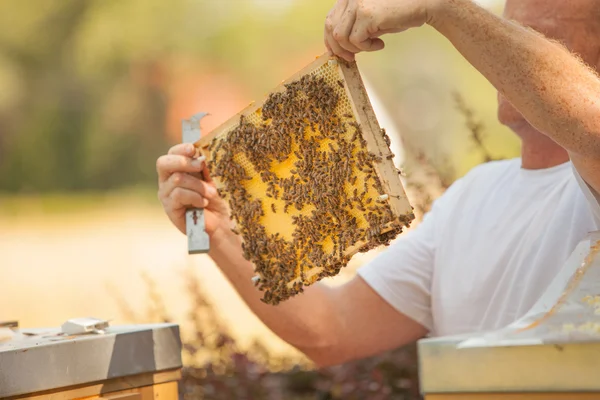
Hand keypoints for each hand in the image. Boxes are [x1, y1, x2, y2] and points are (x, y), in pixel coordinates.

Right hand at [157, 144, 230, 237]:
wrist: (221, 222)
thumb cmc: (217, 198)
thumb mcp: (212, 177)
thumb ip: (204, 164)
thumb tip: (200, 151)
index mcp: (177, 169)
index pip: (171, 153)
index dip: (180, 149)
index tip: (193, 149)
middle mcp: (167, 180)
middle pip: (163, 163)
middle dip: (184, 162)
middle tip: (200, 165)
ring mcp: (166, 195)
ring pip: (177, 179)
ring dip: (198, 185)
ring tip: (210, 193)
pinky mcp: (169, 208)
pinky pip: (179, 194)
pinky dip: (195, 196)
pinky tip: (203, 202)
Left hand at [324, 0, 440, 60]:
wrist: (423, 3)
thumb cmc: (400, 10)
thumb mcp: (372, 15)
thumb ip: (355, 24)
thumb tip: (341, 44)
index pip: (330, 19)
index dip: (329, 38)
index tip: (336, 51)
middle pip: (331, 28)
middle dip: (339, 47)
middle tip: (351, 57)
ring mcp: (358, 5)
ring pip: (341, 37)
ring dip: (355, 48)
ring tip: (371, 46)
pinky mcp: (367, 15)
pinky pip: (356, 41)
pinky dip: (367, 48)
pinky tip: (380, 44)